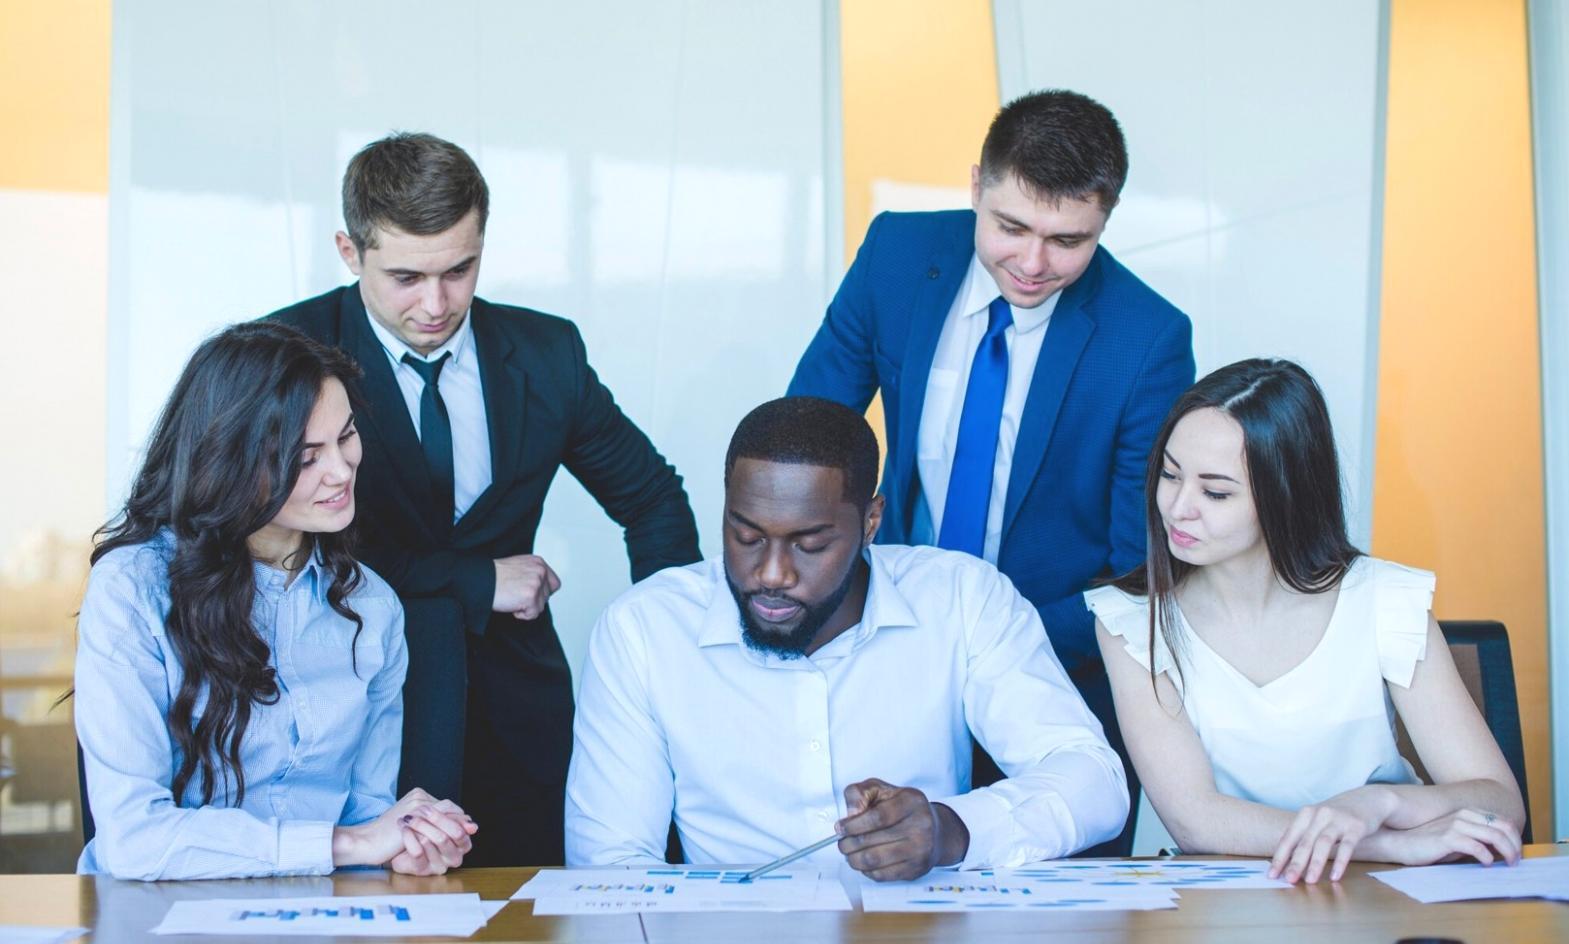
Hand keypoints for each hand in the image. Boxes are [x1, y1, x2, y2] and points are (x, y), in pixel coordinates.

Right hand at [332, 788, 477, 873]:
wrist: (367, 842)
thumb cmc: (387, 839)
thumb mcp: (413, 828)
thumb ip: (430, 823)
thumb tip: (455, 826)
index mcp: (417, 796)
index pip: (444, 805)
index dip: (457, 816)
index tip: (468, 826)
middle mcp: (418, 797)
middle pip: (447, 806)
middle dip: (460, 819)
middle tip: (472, 829)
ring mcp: (416, 804)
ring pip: (444, 813)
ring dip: (457, 825)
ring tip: (466, 835)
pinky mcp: (415, 815)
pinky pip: (437, 821)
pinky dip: (448, 829)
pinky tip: (455, 838)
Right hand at [492, 555, 560, 619]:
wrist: (481, 581)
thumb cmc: (494, 577)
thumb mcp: (519, 567)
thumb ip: (533, 574)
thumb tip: (542, 588)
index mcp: (538, 562)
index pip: (554, 584)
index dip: (542, 592)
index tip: (529, 593)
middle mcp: (540, 571)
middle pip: (547, 597)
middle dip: (533, 600)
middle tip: (515, 594)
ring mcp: (536, 583)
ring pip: (540, 607)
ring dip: (526, 607)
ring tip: (511, 597)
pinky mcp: (531, 596)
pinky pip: (532, 614)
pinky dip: (521, 614)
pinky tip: (510, 603)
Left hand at [835, 778, 968, 881]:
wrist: (935, 830)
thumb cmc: (902, 808)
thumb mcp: (881, 789)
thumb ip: (860, 793)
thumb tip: (850, 814)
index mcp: (912, 801)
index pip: (877, 817)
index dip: (853, 825)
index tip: (840, 828)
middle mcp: (921, 826)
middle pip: (873, 841)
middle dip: (849, 843)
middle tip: (841, 843)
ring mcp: (920, 850)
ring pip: (874, 861)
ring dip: (854, 859)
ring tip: (849, 853)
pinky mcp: (916, 869)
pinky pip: (882, 875)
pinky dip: (866, 870)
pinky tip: (864, 862)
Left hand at [1269, 785, 1395, 882]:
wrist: (1368, 799)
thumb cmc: (1338, 815)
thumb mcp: (1317, 820)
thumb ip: (1304, 836)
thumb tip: (1287, 862)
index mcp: (1305, 814)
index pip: (1288, 838)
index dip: (1279, 857)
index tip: (1272, 875)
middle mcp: (1319, 814)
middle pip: (1304, 842)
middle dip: (1295, 863)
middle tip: (1288, 880)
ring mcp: (1338, 819)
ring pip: (1323, 843)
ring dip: (1315, 864)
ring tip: (1310, 881)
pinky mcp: (1356, 826)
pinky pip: (1347, 846)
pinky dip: (1340, 862)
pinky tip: (1335, 876)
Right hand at [1380, 809, 1522, 868]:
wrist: (1398, 842)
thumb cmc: (1427, 844)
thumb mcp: (1455, 838)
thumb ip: (1474, 838)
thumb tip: (1498, 850)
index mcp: (1466, 813)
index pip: (1502, 821)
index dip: (1515, 837)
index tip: (1516, 853)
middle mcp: (1463, 815)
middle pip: (1503, 826)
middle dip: (1515, 845)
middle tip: (1516, 861)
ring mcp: (1455, 825)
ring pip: (1494, 835)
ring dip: (1507, 852)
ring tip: (1508, 864)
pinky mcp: (1447, 838)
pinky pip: (1476, 846)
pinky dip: (1486, 857)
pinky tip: (1486, 864)